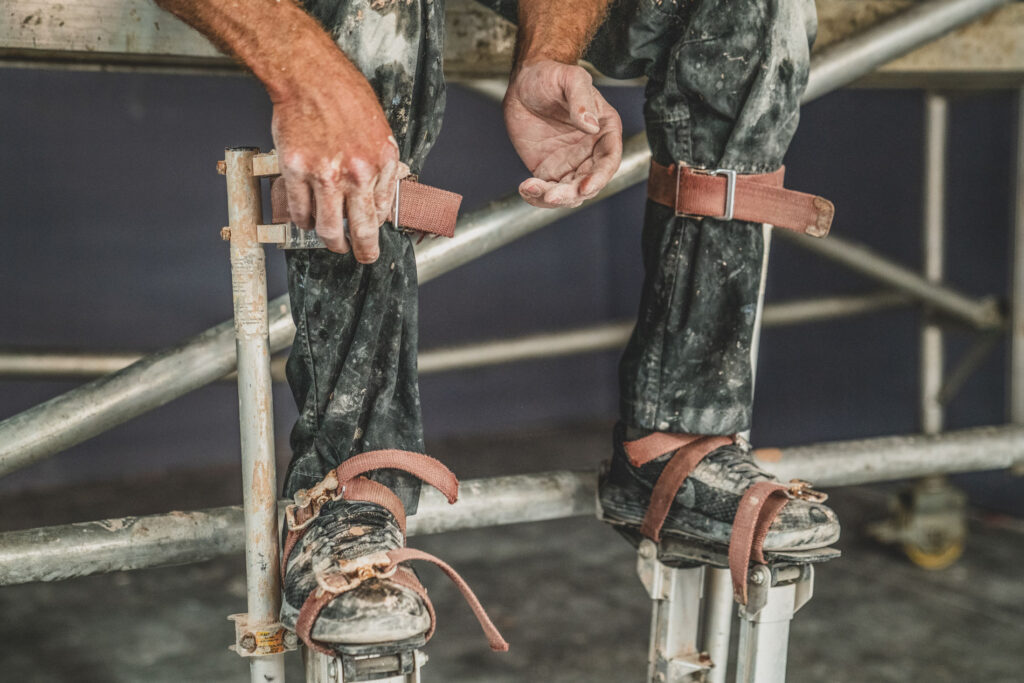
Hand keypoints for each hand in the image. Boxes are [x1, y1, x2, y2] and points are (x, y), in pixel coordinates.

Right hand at [271, 57, 401, 261]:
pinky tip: (305, 220)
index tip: (373, 232)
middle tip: (362, 256)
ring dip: (330, 241)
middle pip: (361, 229)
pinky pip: (299, 211)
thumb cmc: (345, 96)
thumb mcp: (379, 130)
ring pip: (327, 228)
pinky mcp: (296, 171)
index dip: (377, 225)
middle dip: (363, 250)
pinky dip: (301, 221)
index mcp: (381, 162)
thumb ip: (380, 165)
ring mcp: (324, 175)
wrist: (310, 76)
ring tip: (331, 242)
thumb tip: (381, 196)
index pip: (382, 210)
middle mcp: (356, 173)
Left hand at [503, 60, 622, 207]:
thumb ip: (581, 99)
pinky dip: (537, 196)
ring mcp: (571, 164)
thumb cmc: (551, 76)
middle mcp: (591, 151)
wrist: (524, 83)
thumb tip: (591, 127)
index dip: (599, 177)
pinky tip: (525, 188)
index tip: (585, 187)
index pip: (609, 161)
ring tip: (532, 189)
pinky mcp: (549, 170)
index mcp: (605, 130)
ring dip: (553, 199)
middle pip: (589, 182)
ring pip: (569, 193)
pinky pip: (548, 191)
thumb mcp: (570, 78)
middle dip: (572, 194)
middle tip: (551, 195)